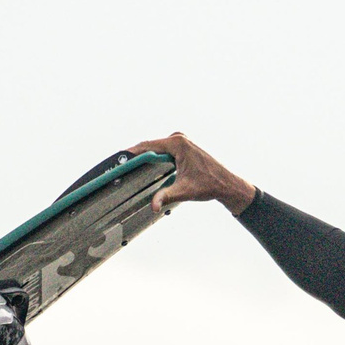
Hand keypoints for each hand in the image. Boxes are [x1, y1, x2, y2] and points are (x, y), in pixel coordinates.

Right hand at [131, 131, 256, 214]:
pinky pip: (162, 151)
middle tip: (119, 167)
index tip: (118, 159)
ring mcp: (181, 141)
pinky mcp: (182, 147)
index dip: (131, 153)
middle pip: (150, 146)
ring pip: (155, 149)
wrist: (226, 184)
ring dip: (143, 158)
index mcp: (178, 143)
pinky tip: (143, 166)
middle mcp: (179, 138)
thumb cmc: (210, 184)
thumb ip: (166, 196)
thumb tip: (154, 206)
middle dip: (135, 157)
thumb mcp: (185, 191)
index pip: (148, 146)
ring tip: (127, 167)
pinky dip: (153, 158)